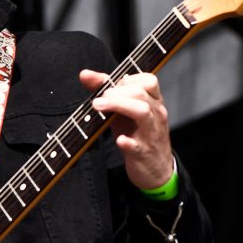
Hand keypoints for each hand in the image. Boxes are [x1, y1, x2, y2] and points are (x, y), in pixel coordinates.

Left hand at [79, 68, 173, 191]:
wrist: (156, 168)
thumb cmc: (138, 133)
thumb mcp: (125, 111)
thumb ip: (108, 91)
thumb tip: (85, 74)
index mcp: (154, 102)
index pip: (149, 80)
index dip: (127, 79)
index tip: (109, 85)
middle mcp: (155, 115)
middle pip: (140, 93)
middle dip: (116, 92)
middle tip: (98, 98)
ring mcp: (150, 134)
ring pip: (143, 112)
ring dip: (119, 105)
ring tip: (99, 106)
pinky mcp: (143, 154)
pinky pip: (137, 146)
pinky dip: (128, 142)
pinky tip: (118, 140)